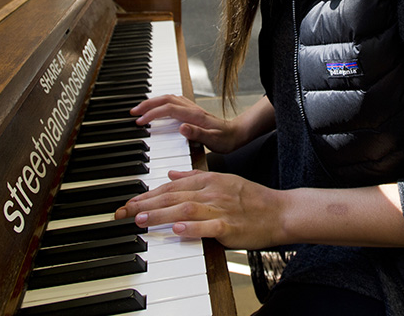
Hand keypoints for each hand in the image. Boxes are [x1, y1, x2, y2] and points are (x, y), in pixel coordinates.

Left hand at [114, 169, 286, 249]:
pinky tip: (176, 230)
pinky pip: (207, 227)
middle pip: (173, 197)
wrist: (280, 211)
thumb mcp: (223, 180)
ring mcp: (220, 209)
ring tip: (140, 219)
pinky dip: (191, 228)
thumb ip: (195, 177)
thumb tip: (170, 174)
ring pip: (185, 209)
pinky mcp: (229, 226)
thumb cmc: (252, 199)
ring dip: (160, 214)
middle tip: (124, 211)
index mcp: (209, 180)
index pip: (172, 186)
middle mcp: (212, 192)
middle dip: (145, 204)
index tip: (130, 202)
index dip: (148, 194)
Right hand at [131, 95, 241, 153]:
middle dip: (147, 104)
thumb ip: (197, 134)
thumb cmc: (225, 139)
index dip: (152, 114)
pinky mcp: (192, 111)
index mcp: (194, 115)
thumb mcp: (213, 140)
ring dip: (153, 101)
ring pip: (168, 98)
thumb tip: (182, 127)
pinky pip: (173, 101)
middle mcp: (192, 109)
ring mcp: (192, 108)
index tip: (141, 122)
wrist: (236, 134)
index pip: (168, 109)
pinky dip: (161, 102)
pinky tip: (158, 107)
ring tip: (140, 109)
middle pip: (165, 99)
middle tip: (133, 112)